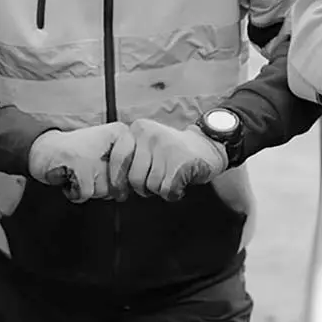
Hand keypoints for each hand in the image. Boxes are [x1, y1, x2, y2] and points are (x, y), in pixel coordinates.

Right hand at [28, 122, 133, 202]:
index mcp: (122, 132)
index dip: (120, 178)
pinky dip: (76, 192)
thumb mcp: (107, 153)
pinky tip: (70, 177)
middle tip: (89, 168)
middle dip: (104, 184)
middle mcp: (111, 138)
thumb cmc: (80, 154)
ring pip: (103, 190)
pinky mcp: (77, 167)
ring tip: (80, 171)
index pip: (135, 169)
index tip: (105, 168)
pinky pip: (86, 194)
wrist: (46, 149)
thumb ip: (123, 169)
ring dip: (90, 189)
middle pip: (120, 182)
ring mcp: (93, 153)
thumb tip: (124, 194)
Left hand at [109, 119, 226, 201]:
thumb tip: (111, 181)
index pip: (118, 158)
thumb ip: (131, 155)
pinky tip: (180, 182)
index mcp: (139, 128)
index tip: (121, 189)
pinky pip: (167, 190)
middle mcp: (150, 134)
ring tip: (170, 177)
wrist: (211, 146)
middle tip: (156, 181)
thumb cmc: (176, 150)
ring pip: (151, 186)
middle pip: (134, 178)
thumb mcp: (149, 144)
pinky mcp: (180, 162)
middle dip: (144, 187)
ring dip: (161, 189)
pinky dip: (174, 192)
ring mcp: (165, 147)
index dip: (118, 178)